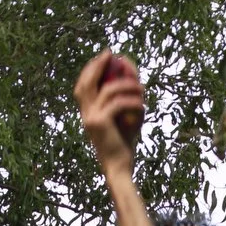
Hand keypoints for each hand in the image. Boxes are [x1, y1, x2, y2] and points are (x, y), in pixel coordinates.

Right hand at [74, 51, 144, 176]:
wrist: (120, 169)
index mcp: (86, 113)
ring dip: (126, 85)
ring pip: (107, 90)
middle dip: (99, 65)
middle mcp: (85, 113)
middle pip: (88, 81)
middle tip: (112, 55)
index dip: (92, 69)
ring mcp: (90, 118)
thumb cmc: (123, 147)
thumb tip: (134, 81)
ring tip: (141, 88)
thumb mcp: (123, 122)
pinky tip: (142, 105)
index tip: (105, 57)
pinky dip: (132, 101)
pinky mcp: (100, 123)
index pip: (83, 85)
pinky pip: (118, 103)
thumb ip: (124, 103)